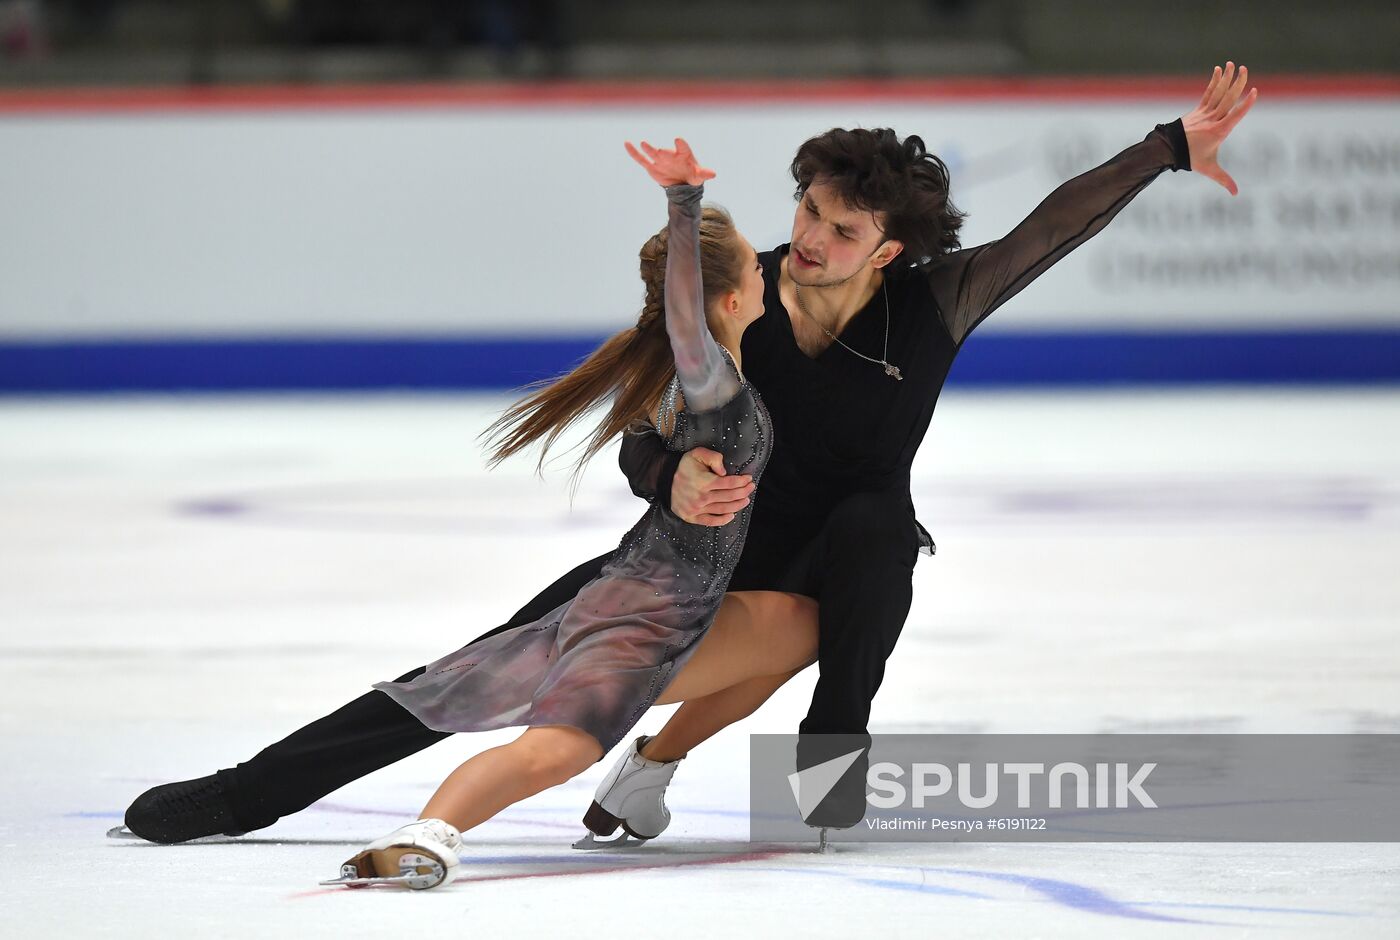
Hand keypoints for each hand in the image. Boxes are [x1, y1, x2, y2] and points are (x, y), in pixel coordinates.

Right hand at [625, 137, 716, 187]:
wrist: (681, 182)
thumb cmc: (692, 175)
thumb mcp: (699, 176)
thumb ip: (704, 173)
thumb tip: (713, 174)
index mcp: (683, 155)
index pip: (683, 148)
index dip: (681, 144)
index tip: (678, 140)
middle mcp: (671, 155)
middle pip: (666, 153)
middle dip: (663, 152)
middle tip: (660, 150)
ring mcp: (660, 160)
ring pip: (652, 154)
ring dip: (648, 149)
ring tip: (643, 143)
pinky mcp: (651, 166)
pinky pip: (641, 159)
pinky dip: (634, 152)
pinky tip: (627, 143)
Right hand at [671, 447, 753, 525]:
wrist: (664, 479)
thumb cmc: (683, 466)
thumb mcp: (697, 454)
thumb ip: (713, 458)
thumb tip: (724, 472)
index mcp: (703, 481)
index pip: (729, 483)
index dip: (742, 481)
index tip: (749, 479)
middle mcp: (701, 497)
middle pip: (729, 497)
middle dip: (743, 492)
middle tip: (751, 488)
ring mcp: (697, 509)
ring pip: (723, 509)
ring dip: (738, 505)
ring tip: (746, 500)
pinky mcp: (692, 517)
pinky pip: (711, 521)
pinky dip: (723, 520)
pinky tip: (732, 515)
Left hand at [1182, 61, 1258, 195]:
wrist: (1168, 150)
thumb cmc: (1190, 159)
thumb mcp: (1208, 169)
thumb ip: (1224, 179)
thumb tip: (1236, 194)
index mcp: (1219, 131)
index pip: (1235, 115)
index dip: (1245, 104)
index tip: (1254, 91)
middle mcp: (1213, 119)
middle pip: (1227, 99)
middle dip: (1237, 84)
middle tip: (1245, 69)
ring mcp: (1205, 113)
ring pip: (1218, 93)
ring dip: (1226, 78)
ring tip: (1233, 64)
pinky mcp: (1198, 109)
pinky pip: (1208, 92)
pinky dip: (1214, 81)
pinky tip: (1219, 69)